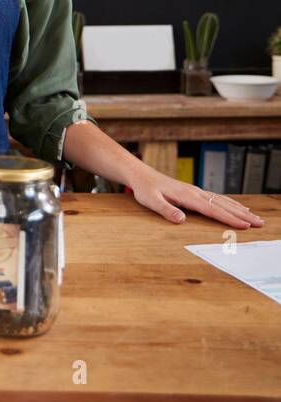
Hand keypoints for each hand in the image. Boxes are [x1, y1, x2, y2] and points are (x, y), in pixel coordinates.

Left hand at [129, 170, 263, 228]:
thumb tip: (181, 219)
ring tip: (256, 217)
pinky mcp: (194, 191)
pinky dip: (231, 203)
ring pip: (223, 201)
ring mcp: (196, 191)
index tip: (245, 226)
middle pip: (223, 205)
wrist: (141, 175)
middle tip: (260, 223)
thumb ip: (166, 210)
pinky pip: (217, 198)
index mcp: (187, 196)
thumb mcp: (150, 201)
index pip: (213, 210)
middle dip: (243, 215)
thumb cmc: (145, 189)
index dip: (230, 219)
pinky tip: (238, 207)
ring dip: (240, 210)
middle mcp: (195, 192)